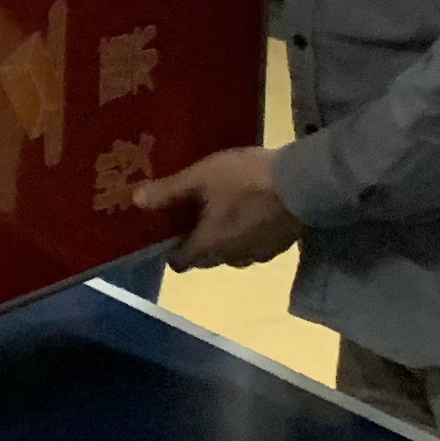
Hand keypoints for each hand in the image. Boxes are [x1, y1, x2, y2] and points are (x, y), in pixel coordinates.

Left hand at [130, 146, 301, 269]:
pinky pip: (253, 245)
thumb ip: (168, 191)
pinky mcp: (279, 247)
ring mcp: (258, 255)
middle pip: (205, 258)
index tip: (168, 230)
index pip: (180, 263)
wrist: (304, 183)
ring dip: (224, 238)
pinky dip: (247, 233)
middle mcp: (231, 259)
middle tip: (194, 212)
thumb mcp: (201, 177)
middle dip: (197, 241)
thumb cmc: (245, 180)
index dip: (171, 250)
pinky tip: (251, 210)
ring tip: (224, 208)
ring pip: (231, 253)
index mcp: (208, 246)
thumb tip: (135, 201)